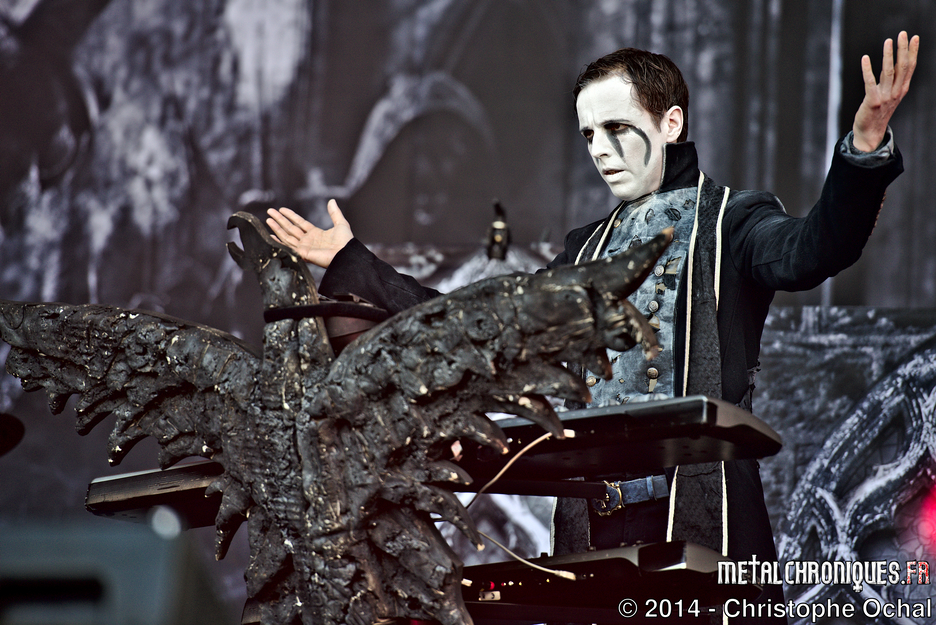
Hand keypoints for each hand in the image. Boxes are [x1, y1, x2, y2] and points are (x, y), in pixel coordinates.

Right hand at [265, 199, 353, 267]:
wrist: (346, 254)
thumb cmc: (346, 242)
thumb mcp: (341, 223)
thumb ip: (335, 213)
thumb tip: (332, 201)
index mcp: (316, 234)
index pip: (300, 223)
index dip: (290, 216)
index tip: (282, 209)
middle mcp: (308, 241)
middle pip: (290, 228)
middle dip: (280, 220)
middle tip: (270, 212)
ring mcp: (304, 247)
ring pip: (287, 236)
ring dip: (277, 228)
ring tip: (268, 219)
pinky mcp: (302, 254)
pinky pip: (288, 246)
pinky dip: (279, 241)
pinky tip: (271, 235)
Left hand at [852, 31, 919, 151]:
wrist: (870, 133)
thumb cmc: (878, 112)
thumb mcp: (890, 95)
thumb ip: (892, 80)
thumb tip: (894, 62)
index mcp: (902, 89)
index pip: (910, 67)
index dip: (912, 52)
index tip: (914, 37)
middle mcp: (896, 92)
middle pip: (902, 67)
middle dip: (903, 49)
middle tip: (903, 33)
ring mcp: (885, 97)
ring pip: (888, 72)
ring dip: (888, 55)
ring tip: (888, 41)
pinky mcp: (872, 101)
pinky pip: (870, 83)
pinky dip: (867, 69)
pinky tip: (865, 58)